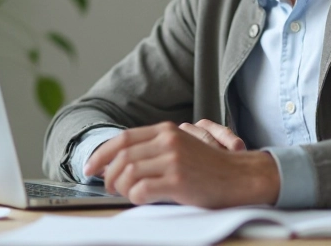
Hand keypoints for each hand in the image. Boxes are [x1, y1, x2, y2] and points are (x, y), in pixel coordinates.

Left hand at [83, 122, 278, 207]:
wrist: (240, 177)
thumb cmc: (209, 168)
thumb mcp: (181, 148)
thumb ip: (154, 150)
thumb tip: (120, 162)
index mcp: (166, 131)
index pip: (122, 139)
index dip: (101, 154)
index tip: (90, 168)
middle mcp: (167, 141)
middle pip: (121, 156)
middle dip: (108, 176)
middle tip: (109, 188)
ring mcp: (173, 160)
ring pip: (128, 173)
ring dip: (120, 188)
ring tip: (126, 195)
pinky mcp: (178, 180)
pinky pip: (141, 189)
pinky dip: (135, 197)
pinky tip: (142, 199)